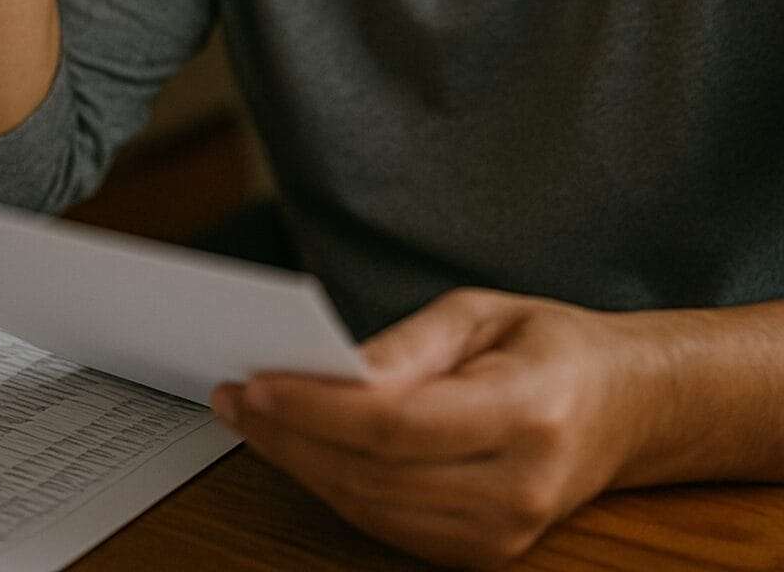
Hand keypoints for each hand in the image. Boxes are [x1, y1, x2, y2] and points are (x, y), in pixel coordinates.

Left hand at [212, 287, 651, 569]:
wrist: (624, 410)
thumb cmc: (552, 347)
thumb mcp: (483, 311)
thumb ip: (409, 342)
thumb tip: (336, 367)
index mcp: (525, 413)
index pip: (395, 424)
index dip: (316, 408)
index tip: (257, 382)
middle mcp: (515, 488)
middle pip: (372, 475)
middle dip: (290, 436)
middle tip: (234, 397)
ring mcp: (501, 536)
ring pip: (370, 510)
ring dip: (299, 465)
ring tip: (252, 418)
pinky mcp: (482, 555)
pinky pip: (386, 527)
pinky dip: (334, 488)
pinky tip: (299, 449)